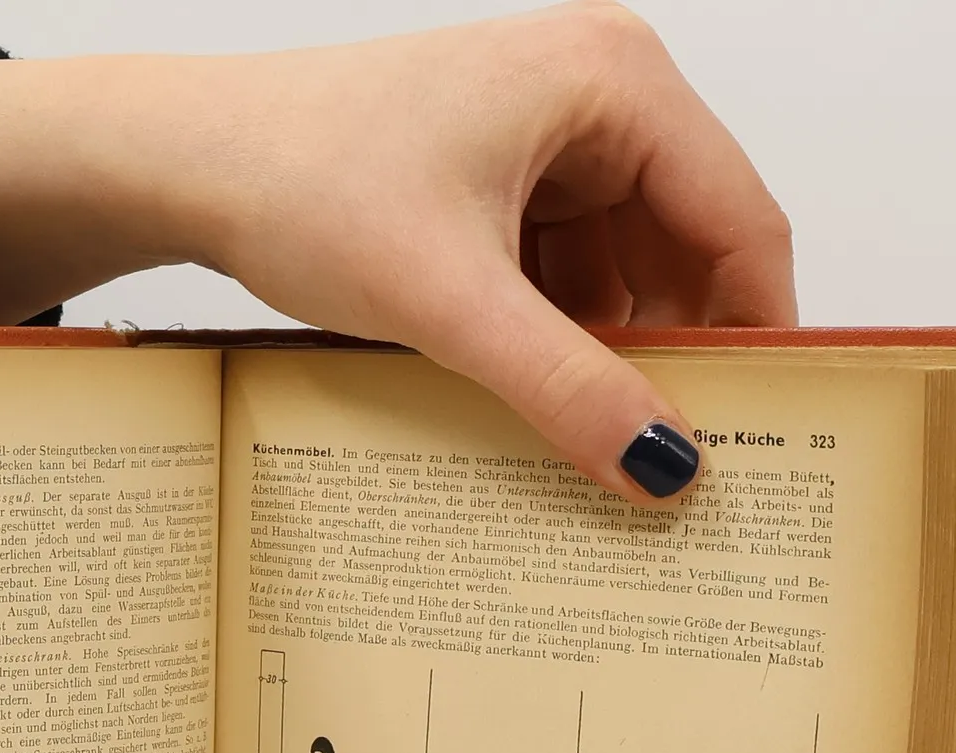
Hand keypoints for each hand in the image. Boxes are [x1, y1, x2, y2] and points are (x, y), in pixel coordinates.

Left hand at [0, 4, 792, 501]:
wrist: (196, 166)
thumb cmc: (305, 181)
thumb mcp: (452, 303)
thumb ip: (568, 387)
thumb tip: (667, 468)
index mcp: (614, 81)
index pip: (740, 219)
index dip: (757, 331)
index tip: (759, 431)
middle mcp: (599, 95)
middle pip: (690, 249)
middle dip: (676, 352)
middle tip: (671, 459)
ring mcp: (552, 138)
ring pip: (628, 272)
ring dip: (609, 353)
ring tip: (587, 435)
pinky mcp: (507, 182)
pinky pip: (570, 274)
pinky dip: (560, 337)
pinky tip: (532, 393)